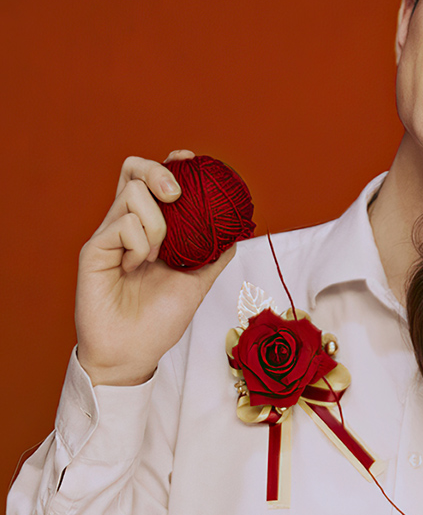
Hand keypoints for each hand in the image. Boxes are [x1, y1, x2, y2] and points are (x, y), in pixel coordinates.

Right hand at [75, 150, 234, 385]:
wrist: (132, 353)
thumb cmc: (158, 322)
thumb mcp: (196, 285)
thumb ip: (213, 257)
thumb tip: (237, 231)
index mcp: (148, 229)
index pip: (152, 181)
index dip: (170, 164)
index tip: (192, 161)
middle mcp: (126, 225)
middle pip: (134, 170)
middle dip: (160, 172)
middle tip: (177, 195)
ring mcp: (108, 234)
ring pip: (133, 194)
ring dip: (156, 223)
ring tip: (154, 258)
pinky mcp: (93, 248)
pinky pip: (123, 224)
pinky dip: (139, 243)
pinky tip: (134, 268)